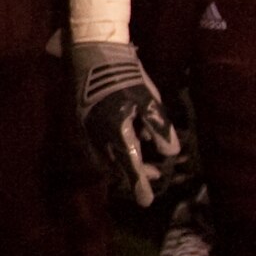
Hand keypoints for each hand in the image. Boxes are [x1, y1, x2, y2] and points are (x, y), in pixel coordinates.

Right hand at [72, 39, 190, 209]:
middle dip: (134, 175)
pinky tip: (124, 145)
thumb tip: (171, 153)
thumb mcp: (149, 100)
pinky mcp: (83, 123)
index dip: (140, 184)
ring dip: (123, 165)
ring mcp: (88, 131)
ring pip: (105, 159)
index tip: (147, 201)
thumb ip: (160, 128)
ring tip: (141, 162)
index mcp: (116, 132)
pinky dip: (112, 154)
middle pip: (116, 167)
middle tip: (153, 174)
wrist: (94, 54)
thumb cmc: (127, 75)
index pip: (130, 165)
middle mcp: (99, 137)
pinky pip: (97, 148)